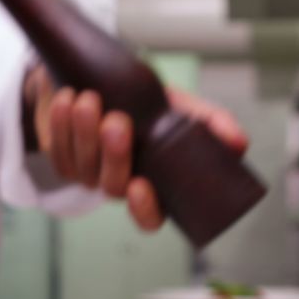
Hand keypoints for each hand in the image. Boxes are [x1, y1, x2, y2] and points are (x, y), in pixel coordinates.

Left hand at [25, 65, 247, 231]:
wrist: (102, 80)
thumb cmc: (147, 104)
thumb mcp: (182, 109)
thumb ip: (211, 125)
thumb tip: (239, 144)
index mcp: (152, 184)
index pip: (150, 218)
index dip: (145, 210)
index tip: (142, 186)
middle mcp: (120, 185)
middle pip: (112, 187)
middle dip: (113, 155)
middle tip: (116, 120)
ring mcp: (90, 175)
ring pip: (83, 167)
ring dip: (83, 133)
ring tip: (88, 100)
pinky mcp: (64, 159)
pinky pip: (58, 151)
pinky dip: (60, 125)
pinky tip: (67, 100)